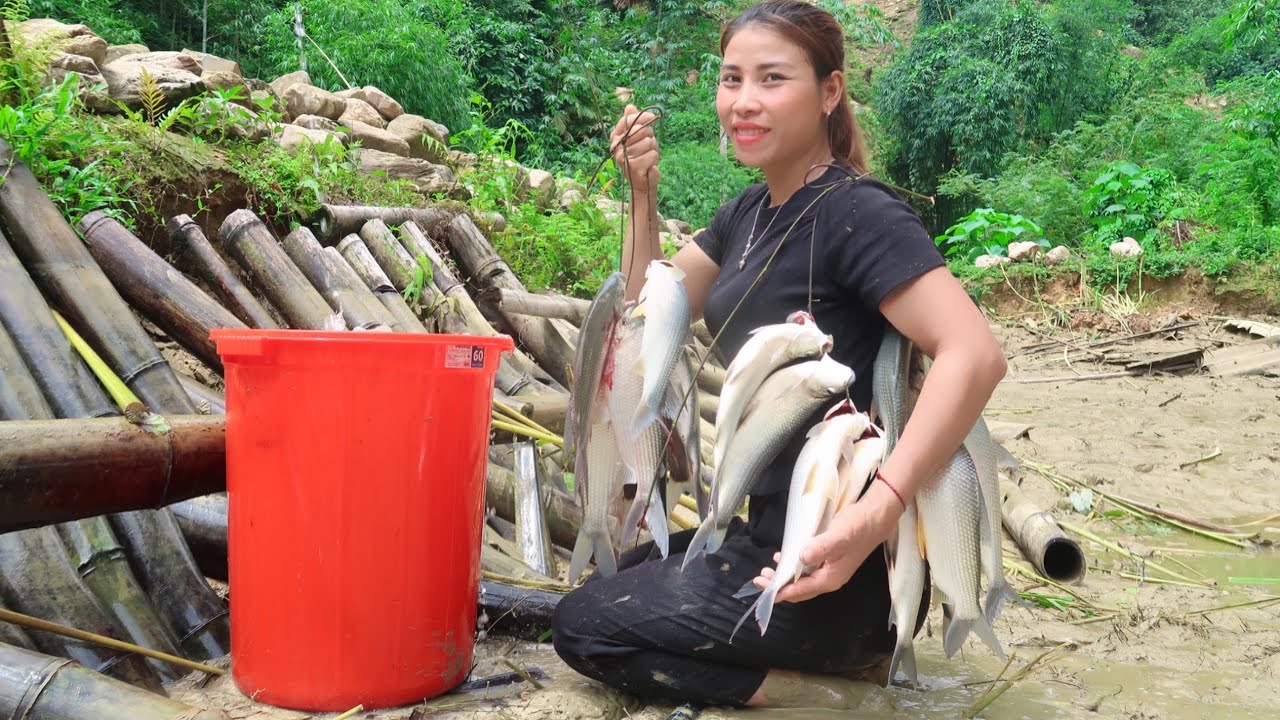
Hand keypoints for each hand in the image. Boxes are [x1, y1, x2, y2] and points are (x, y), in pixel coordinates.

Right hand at [610, 104, 659, 191]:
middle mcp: (616, 146)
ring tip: (646, 155)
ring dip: (652, 149)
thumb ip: (634, 122)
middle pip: (640, 130)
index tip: (652, 117)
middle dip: (649, 136)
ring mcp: (623, 157)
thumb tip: (629, 106)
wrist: (643, 179)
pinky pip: (652, 154)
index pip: (628, 120)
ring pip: (648, 142)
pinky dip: (654, 158)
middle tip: (647, 145)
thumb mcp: (639, 136)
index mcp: (615, 136)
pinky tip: (648, 164)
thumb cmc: (641, 155)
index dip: (643, 117)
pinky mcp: (633, 167)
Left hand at [752, 483, 901, 602]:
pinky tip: (784, 557)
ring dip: (784, 577)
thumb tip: (801, 557)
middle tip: (759, 578)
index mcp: (830, 579)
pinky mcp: (828, 558)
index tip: (763, 587)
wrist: (876, 516)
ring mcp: (829, 569)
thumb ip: (821, 547)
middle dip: (779, 586)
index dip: (780, 591)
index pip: (800, 591)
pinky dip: (792, 566)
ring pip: (802, 579)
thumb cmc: (858, 527)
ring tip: (767, 570)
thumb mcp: (839, 536)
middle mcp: (828, 578)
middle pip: (799, 589)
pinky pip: (806, 569)